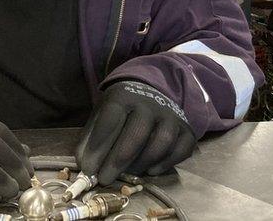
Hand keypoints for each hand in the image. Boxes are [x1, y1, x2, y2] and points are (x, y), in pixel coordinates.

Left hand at [76, 81, 195, 183]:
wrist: (150, 94)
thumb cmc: (120, 112)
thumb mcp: (100, 117)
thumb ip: (90, 140)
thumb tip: (85, 167)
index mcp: (124, 97)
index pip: (111, 120)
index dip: (99, 146)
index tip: (89, 168)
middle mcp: (150, 104)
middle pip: (137, 133)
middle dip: (118, 160)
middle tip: (105, 179)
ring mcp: (171, 116)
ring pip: (162, 141)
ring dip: (142, 162)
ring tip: (128, 175)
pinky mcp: (187, 129)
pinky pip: (182, 149)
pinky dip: (166, 163)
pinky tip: (150, 171)